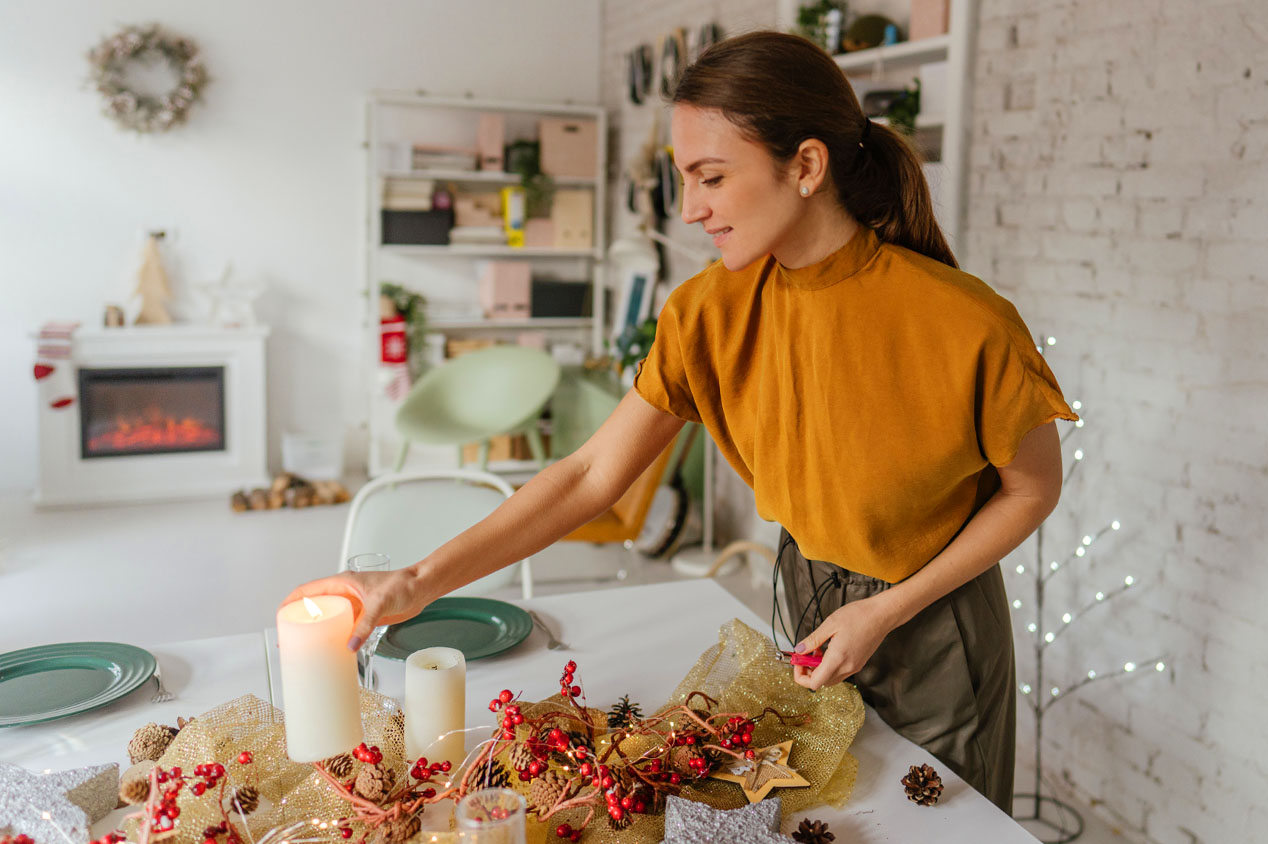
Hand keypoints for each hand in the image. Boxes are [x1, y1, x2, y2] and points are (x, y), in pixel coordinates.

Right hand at [280, 569, 423, 650]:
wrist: (422, 588)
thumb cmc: (402, 585)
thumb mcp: (380, 603)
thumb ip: (365, 624)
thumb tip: (350, 646)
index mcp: (342, 583)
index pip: (307, 590)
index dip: (291, 602)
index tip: (280, 618)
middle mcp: (344, 594)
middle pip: (314, 607)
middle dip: (300, 622)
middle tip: (289, 642)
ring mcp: (353, 606)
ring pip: (328, 619)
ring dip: (317, 632)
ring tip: (305, 650)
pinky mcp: (363, 617)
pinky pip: (343, 628)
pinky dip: (335, 638)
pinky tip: (332, 651)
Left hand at [791, 596, 895, 690]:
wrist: (882, 615)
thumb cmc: (859, 616)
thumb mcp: (830, 624)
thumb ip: (813, 640)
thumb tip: (799, 650)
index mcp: (838, 659)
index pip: (814, 683)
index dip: (801, 676)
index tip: (797, 661)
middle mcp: (847, 667)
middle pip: (822, 683)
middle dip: (809, 672)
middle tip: (805, 655)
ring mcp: (854, 667)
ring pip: (831, 679)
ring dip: (820, 669)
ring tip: (817, 650)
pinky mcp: (858, 664)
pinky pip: (840, 672)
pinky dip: (830, 666)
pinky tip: (828, 650)